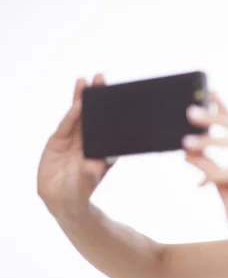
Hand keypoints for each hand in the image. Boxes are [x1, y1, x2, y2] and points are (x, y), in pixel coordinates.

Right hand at [37, 74, 115, 215]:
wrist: (61, 199)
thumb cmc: (80, 191)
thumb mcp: (86, 183)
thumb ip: (90, 173)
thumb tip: (95, 165)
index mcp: (103, 149)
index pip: (108, 127)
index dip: (111, 111)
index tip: (118, 96)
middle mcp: (90, 141)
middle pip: (94, 116)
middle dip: (97, 97)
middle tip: (101, 78)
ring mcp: (74, 140)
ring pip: (79, 116)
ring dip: (81, 99)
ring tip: (85, 82)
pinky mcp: (59, 141)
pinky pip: (66, 125)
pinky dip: (71, 115)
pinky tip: (76, 104)